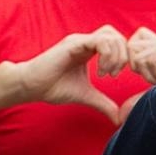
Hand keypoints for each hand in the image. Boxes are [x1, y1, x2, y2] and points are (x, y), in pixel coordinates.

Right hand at [8, 28, 131, 123]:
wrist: (31, 87)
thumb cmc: (53, 88)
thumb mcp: (86, 96)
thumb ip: (104, 104)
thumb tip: (119, 118)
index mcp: (90, 50)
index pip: (117, 42)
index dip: (124, 57)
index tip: (116, 76)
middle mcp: (86, 42)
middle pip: (117, 36)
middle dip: (123, 56)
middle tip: (114, 74)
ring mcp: (80, 41)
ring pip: (111, 36)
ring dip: (116, 56)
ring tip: (107, 73)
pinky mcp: (73, 44)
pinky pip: (100, 41)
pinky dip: (107, 55)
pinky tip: (100, 72)